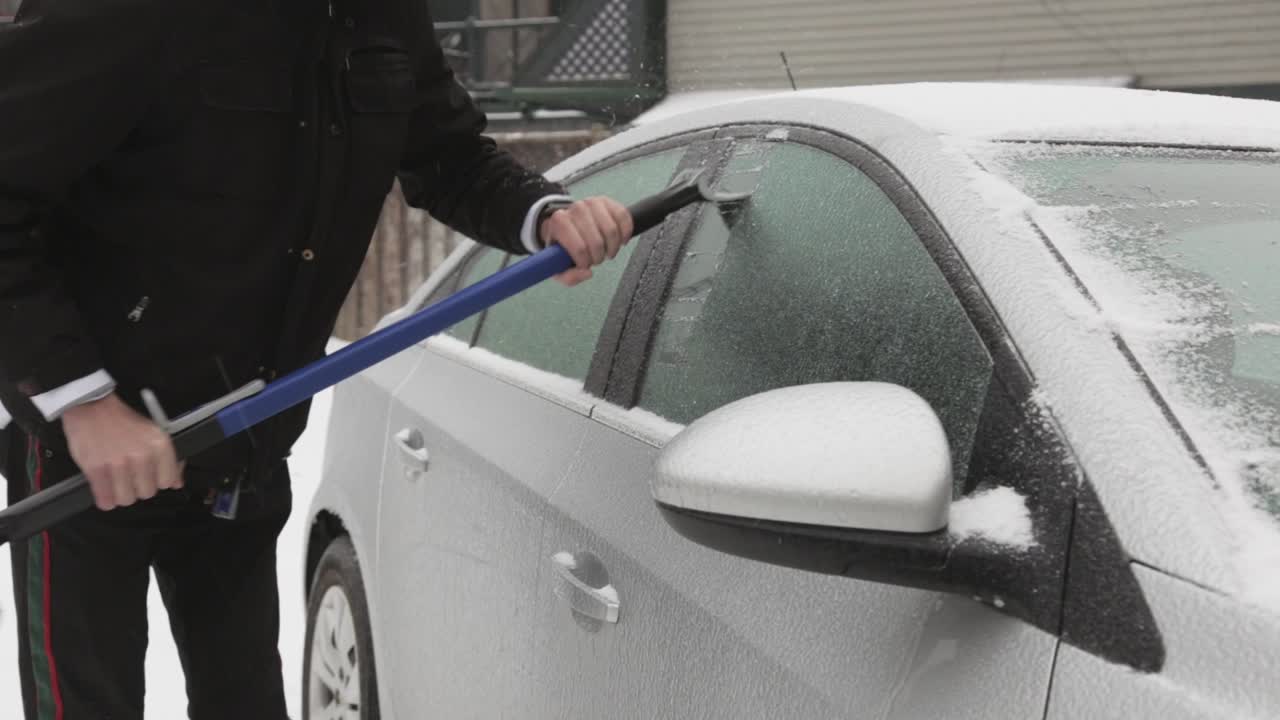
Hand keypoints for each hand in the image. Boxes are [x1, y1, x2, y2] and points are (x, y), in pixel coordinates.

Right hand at [61, 393, 182, 510]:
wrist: (92, 407)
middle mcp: (141, 456)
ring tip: (117, 482)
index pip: (168, 481)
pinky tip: (106, 490)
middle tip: (131, 477)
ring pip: (127, 499)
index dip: (158, 481)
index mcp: (159, 445)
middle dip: (139, 487)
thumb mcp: (154, 433)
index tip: (151, 478)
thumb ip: (168, 459)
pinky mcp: (96, 470)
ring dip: (122, 494)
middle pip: (147, 492)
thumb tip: (177, 482)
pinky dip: (106, 500)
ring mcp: (118, 464)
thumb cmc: (122, 419)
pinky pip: (106, 501)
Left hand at [538, 197, 634, 286]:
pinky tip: (619, 240)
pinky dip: (625, 233)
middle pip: (597, 242)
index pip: (579, 248)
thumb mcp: (558, 266)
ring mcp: (592, 203)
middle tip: (595, 259)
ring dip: (612, 247)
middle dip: (598, 257)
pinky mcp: (607, 202)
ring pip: (612, 230)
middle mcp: (576, 209)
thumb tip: (586, 273)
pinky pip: (623, 217)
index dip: (585, 262)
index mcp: (559, 223)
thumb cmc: (563, 246)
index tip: (584, 264)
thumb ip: (569, 276)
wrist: (566, 224)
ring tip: (606, 251)